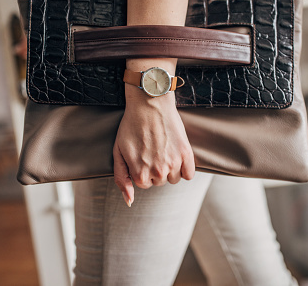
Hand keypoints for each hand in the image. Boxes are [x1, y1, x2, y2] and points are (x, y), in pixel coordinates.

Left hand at [113, 85, 195, 206]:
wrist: (149, 104)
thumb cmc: (131, 127)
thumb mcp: (118, 153)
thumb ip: (122, 179)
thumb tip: (130, 202)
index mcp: (140, 175)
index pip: (144, 184)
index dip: (141, 169)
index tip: (140, 154)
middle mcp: (158, 172)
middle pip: (159, 182)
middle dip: (155, 169)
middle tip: (151, 149)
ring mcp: (174, 163)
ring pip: (174, 178)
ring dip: (170, 168)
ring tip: (162, 149)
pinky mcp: (186, 154)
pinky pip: (189, 174)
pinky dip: (184, 168)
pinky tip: (176, 153)